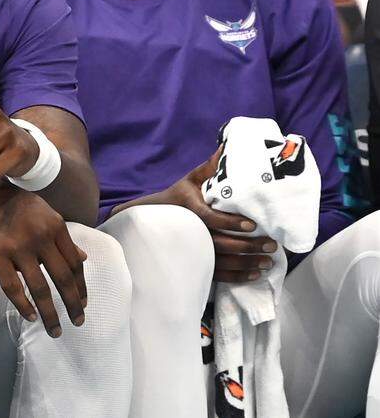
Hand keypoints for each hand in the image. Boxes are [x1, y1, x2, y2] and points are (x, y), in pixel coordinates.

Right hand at [0, 185, 86, 336]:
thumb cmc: (18, 206)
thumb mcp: (46, 215)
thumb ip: (63, 238)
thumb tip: (83, 259)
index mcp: (56, 226)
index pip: (74, 264)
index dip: (81, 287)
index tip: (83, 303)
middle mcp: (40, 237)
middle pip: (63, 279)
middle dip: (73, 305)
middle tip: (78, 322)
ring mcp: (18, 247)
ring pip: (40, 289)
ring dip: (50, 314)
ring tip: (56, 330)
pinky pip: (13, 287)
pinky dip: (23, 306)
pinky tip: (31, 317)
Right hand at [149, 149, 276, 282]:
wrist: (152, 219)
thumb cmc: (178, 197)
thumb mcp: (191, 180)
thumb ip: (210, 167)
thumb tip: (228, 146)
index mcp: (189, 209)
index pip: (209, 218)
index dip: (230, 223)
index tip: (251, 224)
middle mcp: (190, 233)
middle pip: (220, 244)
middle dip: (248, 246)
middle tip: (270, 245)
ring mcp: (193, 250)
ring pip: (221, 262)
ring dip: (247, 263)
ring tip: (267, 262)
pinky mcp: (196, 263)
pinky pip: (217, 274)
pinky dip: (237, 276)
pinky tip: (254, 275)